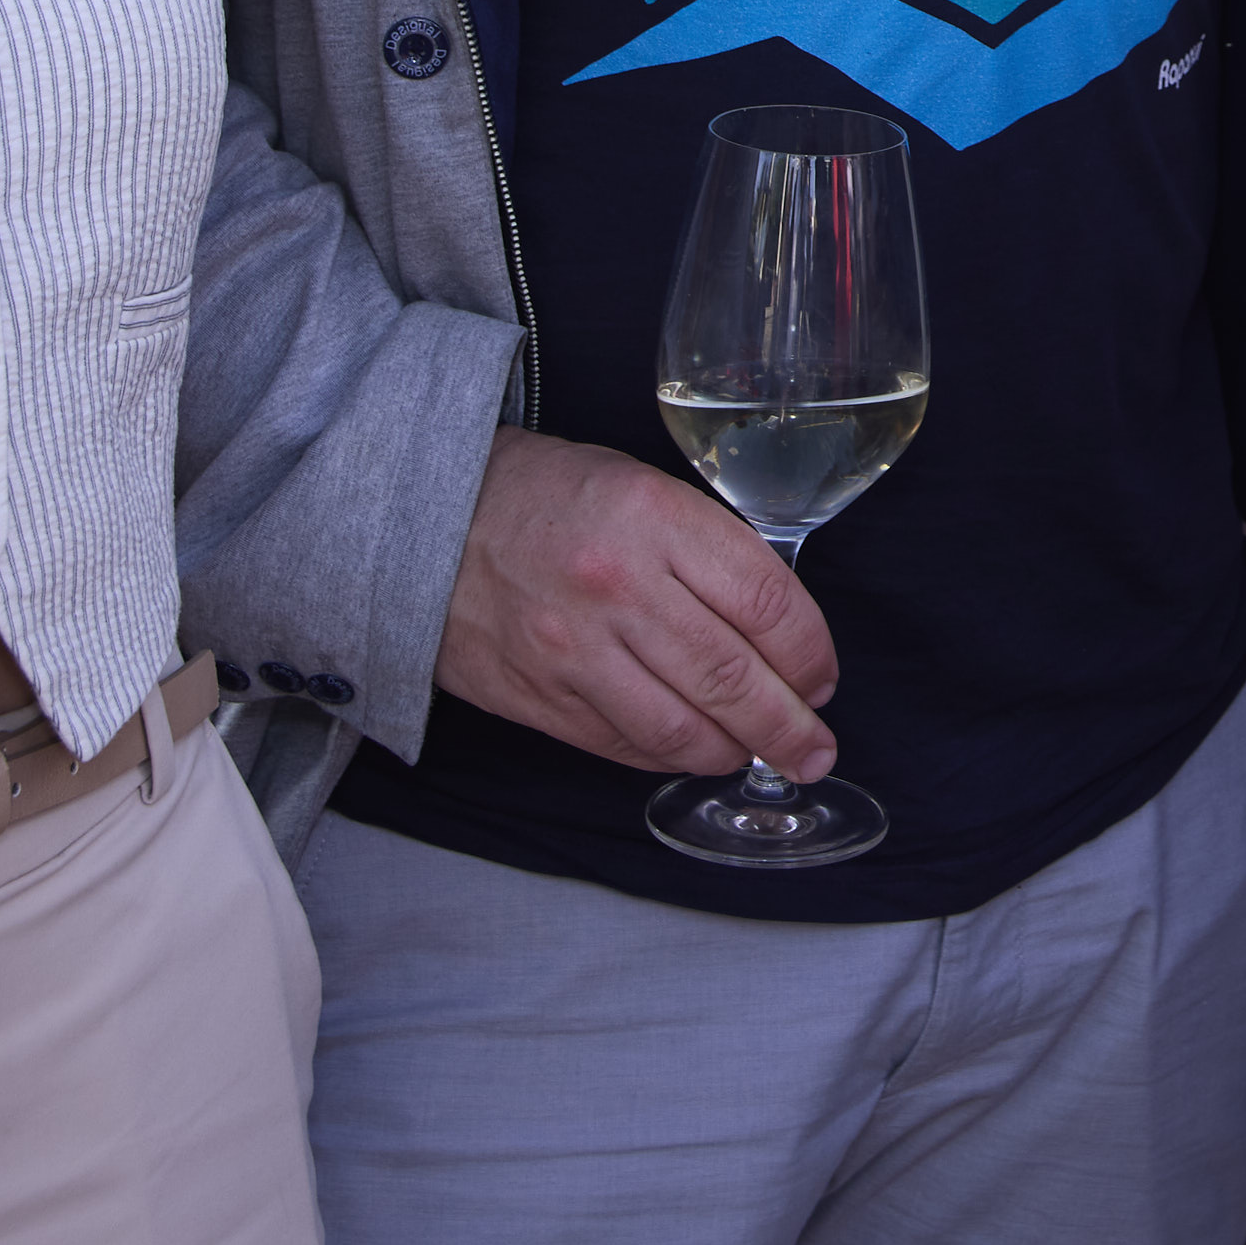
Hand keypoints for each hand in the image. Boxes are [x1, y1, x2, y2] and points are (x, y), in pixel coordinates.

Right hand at [434, 426, 841, 777]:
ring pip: (683, 729)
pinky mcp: (540, 698)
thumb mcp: (637, 486)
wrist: (424, 518)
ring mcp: (574, 649)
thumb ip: (706, 550)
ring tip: (761, 757)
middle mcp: (618, 586)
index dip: (809, 653)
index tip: (821, 676)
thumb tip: (776, 630)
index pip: (766, 602)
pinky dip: (673, 758)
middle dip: (790, 727)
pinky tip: (695, 751)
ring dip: (736, 753)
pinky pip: (627, 747)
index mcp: (653, 518)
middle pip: (733, 678)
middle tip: (815, 750)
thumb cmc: (545, 497)